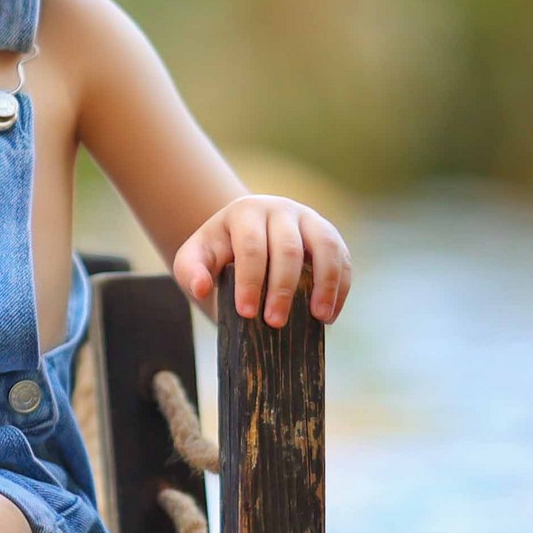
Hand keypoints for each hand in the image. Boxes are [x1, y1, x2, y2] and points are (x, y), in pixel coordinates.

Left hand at [172, 195, 351, 326]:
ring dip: (325, 284)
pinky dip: (340, 286)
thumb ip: (191, 272)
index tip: (247, 313)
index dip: (250, 281)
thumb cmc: (217, 255)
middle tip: (275, 323)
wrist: (242, 242)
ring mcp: (308, 219)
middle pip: (287, 248)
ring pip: (325, 246)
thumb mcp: (193, 261)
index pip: (251, 246)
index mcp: (245, 212)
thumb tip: (201, 288)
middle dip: (282, 288)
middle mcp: (280, 209)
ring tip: (319, 318)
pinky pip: (341, 257)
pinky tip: (329, 315)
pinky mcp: (328, 235)